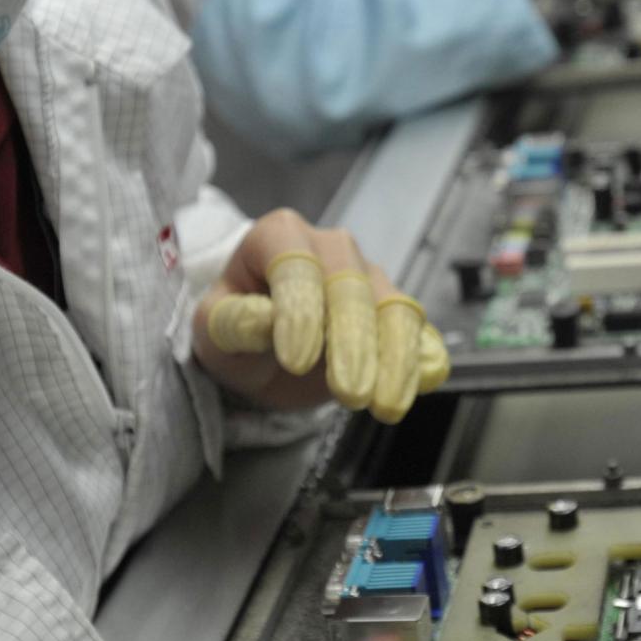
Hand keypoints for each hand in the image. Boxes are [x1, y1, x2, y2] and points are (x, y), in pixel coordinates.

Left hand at [193, 211, 450, 421]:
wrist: (263, 348)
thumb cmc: (236, 327)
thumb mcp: (213, 328)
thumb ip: (234, 322)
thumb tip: (262, 321)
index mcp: (280, 234)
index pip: (295, 266)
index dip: (300, 312)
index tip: (295, 360)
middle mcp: (331, 247)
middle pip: (350, 287)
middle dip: (352, 342)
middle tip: (348, 393)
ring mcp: (369, 276)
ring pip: (392, 309)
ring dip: (393, 358)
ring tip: (385, 405)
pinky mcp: (394, 311)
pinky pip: (415, 330)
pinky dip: (422, 356)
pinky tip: (426, 380)